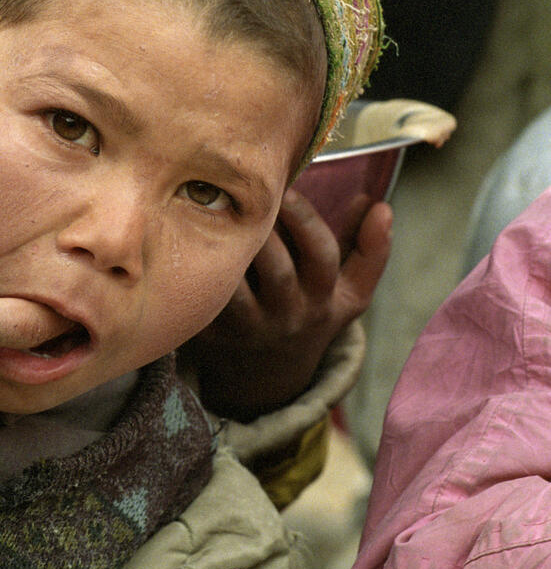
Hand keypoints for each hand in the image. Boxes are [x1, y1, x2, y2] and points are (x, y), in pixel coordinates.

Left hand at [186, 189, 391, 420]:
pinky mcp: (214, 335)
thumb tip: (378, 205)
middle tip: (244, 193)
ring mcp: (250, 328)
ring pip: (237, 289)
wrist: (270, 379)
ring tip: (217, 212)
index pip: (322, 256)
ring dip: (230, 252)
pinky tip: (190, 241)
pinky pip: (205, 302)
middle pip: (278, 269)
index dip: (306, 221)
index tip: (287, 189)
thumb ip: (368, 249)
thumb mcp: (350, 293)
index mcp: (324, 298)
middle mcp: (289, 315)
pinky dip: (199, 274)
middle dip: (263, 229)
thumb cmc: (311, 314)